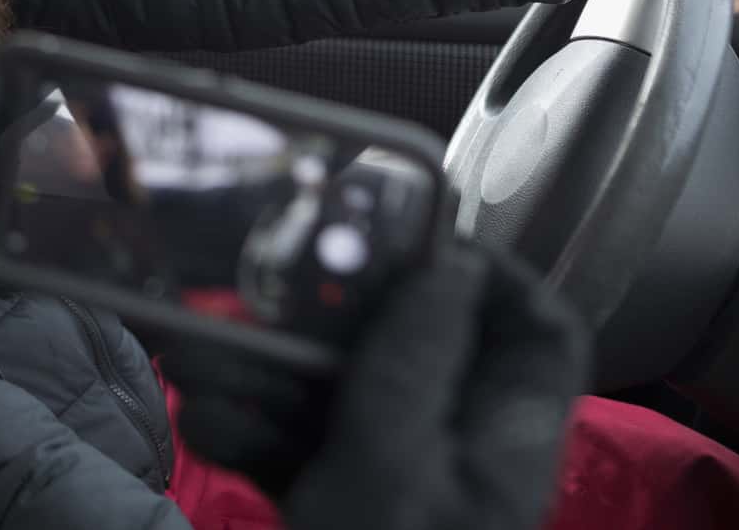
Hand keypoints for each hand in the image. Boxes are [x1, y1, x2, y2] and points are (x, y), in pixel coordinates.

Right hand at [162, 244, 588, 529]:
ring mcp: (393, 483)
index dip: (492, 272)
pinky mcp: (334, 506)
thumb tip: (447, 267)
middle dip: (326, 318)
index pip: (538, 332)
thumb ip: (414, 364)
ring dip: (260, 372)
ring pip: (335, 390)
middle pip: (414, 345)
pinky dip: (244, 426)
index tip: (418, 234)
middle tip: (267, 290)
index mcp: (502, 443)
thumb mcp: (395, 471)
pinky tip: (205, 418)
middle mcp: (455, 455)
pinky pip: (290, 442)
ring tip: (200, 359)